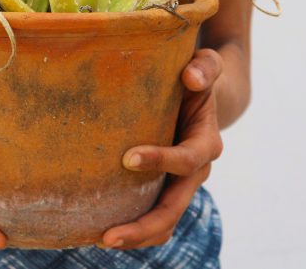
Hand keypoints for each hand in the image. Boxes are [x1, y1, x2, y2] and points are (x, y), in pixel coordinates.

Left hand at [100, 48, 224, 249]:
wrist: (197, 94)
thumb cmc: (194, 77)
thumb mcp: (205, 65)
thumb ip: (204, 67)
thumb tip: (190, 77)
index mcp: (206, 142)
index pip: (187, 160)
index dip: (161, 160)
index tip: (128, 158)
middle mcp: (196, 171)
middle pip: (173, 208)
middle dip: (143, 225)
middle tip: (107, 236)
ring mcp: (179, 185)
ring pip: (164, 223)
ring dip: (136, 236)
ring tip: (100, 240)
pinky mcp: (163, 188)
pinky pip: (153, 218)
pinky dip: (133, 229)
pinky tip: (99, 230)